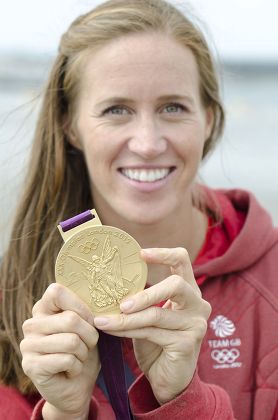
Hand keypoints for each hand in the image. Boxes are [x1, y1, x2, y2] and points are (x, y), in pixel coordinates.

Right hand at [20, 283, 99, 418]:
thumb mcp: (88, 327)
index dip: (80, 305)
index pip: (57, 291)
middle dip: (90, 336)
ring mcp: (28, 345)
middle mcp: (32, 324)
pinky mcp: (31, 365)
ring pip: (71, 341)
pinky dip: (77, 367)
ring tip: (78, 358)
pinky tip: (70, 371)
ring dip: (84, 353)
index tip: (90, 320)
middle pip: (70, 319)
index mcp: (43, 308)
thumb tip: (98, 303)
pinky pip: (66, 359)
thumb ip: (87, 312)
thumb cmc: (83, 352)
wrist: (77, 388)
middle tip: (88, 346)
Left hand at [94, 248, 210, 403]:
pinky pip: (151, 332)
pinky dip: (128, 330)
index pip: (182, 260)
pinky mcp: (187, 343)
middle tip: (121, 303)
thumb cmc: (157, 342)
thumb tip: (109, 282)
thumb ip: (142, 298)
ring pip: (156, 314)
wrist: (168, 379)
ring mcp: (196, 324)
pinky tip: (112, 330)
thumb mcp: (150, 314)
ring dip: (126, 318)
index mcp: (189, 291)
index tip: (140, 254)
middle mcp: (198, 304)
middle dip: (146, 292)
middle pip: (175, 284)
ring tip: (103, 319)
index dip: (163, 254)